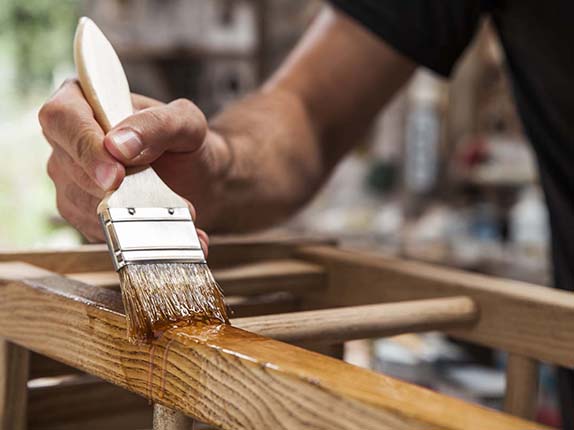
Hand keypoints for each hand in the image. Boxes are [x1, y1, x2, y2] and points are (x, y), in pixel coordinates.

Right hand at [39, 79, 228, 253]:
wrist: (195, 177)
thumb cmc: (186, 142)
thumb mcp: (186, 123)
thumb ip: (157, 124)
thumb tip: (118, 146)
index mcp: (84, 100)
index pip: (63, 118)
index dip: (85, 148)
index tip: (116, 175)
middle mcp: (68, 140)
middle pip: (69, 166)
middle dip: (115, 188)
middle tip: (162, 198)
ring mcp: (69, 177)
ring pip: (81, 203)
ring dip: (130, 215)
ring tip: (175, 213)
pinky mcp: (80, 210)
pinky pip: (96, 228)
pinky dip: (134, 233)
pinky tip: (169, 229)